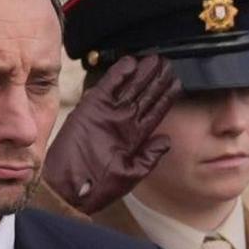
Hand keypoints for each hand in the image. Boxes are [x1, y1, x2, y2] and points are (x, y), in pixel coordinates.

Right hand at [40, 53, 177, 213]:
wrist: (70, 189)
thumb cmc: (100, 187)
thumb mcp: (131, 173)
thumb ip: (150, 156)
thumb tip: (167, 140)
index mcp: (136, 137)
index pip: (156, 111)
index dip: (167, 96)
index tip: (178, 81)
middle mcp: (123, 122)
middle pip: (144, 95)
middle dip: (157, 79)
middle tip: (169, 63)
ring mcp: (108, 113)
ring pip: (129, 87)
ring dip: (142, 73)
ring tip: (155, 59)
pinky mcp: (90, 109)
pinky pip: (107, 87)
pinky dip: (118, 75)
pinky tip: (130, 62)